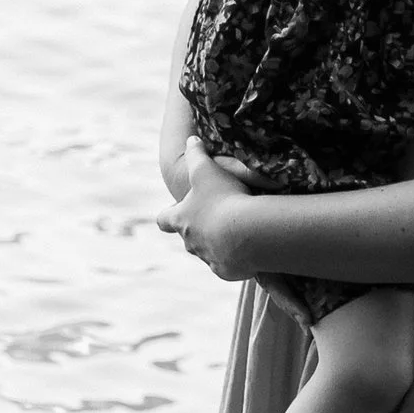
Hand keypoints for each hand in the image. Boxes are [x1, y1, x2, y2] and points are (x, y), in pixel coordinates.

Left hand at [159, 151, 256, 277]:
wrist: (246, 234)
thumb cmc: (222, 199)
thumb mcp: (206, 170)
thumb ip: (196, 154)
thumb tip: (192, 140)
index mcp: (181, 219)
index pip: (164, 219)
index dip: (168, 214)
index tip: (175, 210)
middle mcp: (190, 242)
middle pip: (188, 238)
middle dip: (199, 229)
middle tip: (214, 219)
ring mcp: (208, 259)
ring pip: (209, 252)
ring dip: (218, 244)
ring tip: (236, 233)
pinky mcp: (226, 272)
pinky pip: (229, 265)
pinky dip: (236, 258)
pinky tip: (249, 248)